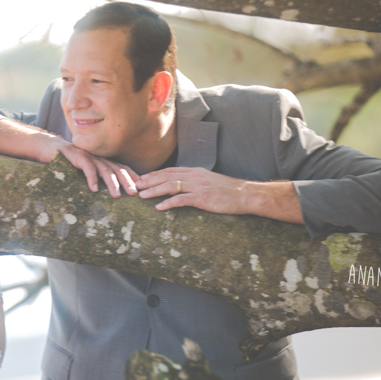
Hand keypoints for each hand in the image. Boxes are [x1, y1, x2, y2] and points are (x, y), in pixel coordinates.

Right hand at [48, 139, 139, 197]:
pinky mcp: (76, 156)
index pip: (121, 167)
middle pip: (116, 169)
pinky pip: (87, 168)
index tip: (142, 186)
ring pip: (104, 169)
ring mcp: (88, 156)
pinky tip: (94, 189)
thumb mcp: (84, 171)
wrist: (49, 148)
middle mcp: (98, 157)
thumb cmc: (67, 163)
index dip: (132, 175)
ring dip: (111, 183)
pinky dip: (91, 178)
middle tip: (134, 193)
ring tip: (117, 195)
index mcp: (102, 161)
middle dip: (127, 181)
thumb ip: (95, 178)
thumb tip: (104, 193)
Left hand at [137, 168, 304, 222]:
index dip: (155, 174)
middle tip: (135, 185)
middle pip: (166, 176)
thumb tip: (183, 188)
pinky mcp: (202, 198)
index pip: (170, 171)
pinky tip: (158, 208)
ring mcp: (198, 186)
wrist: (245, 194)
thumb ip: (196, 183)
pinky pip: (181, 200)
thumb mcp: (210, 182)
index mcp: (195, 171)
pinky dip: (168, 203)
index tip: (142, 178)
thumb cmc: (228, 191)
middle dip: (149, 181)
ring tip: (141, 195)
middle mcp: (194, 176)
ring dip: (154, 191)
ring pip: (170, 186)